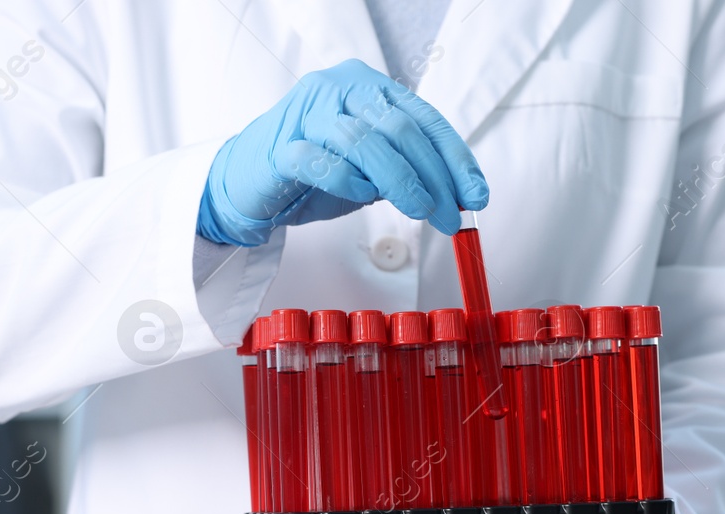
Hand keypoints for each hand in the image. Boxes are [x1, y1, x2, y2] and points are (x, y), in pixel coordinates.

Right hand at [198, 59, 488, 246]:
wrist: (249, 183)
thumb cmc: (313, 171)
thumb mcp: (372, 169)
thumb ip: (407, 171)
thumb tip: (454, 198)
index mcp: (368, 87)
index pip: (424, 119)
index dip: (456, 159)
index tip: (475, 195)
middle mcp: (338, 89)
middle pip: (400, 129)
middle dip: (433, 177)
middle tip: (449, 216)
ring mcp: (306, 113)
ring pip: (365, 141)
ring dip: (399, 181)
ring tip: (419, 211)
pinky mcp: (280, 147)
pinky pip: (321, 162)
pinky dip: (347, 181)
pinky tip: (362, 196)